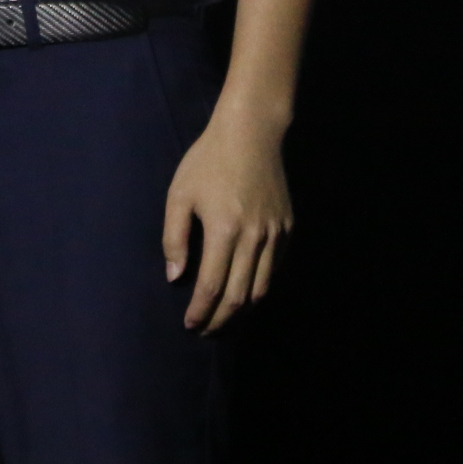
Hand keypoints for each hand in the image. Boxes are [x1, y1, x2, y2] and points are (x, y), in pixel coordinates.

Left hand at [162, 109, 292, 332]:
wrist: (251, 132)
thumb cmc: (208, 160)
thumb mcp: (180, 194)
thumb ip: (174, 238)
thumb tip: (175, 276)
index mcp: (224, 230)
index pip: (212, 287)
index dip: (201, 312)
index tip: (190, 325)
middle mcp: (254, 237)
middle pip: (239, 297)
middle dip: (220, 320)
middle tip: (205, 331)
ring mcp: (275, 233)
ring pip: (261, 288)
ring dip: (242, 311)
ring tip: (224, 318)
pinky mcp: (288, 228)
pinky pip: (275, 269)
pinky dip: (260, 287)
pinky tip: (245, 290)